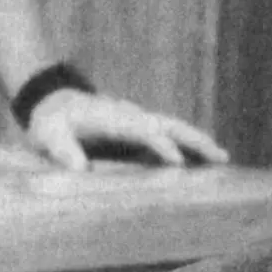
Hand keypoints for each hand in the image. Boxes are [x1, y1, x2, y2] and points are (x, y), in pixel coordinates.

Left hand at [26, 89, 228, 169]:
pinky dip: (190, 145)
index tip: (177, 162)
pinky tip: (206, 159)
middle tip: (219, 156)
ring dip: (199, 142)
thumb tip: (81, 167)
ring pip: (175, 128)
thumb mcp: (48, 135)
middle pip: (170, 125)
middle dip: (194, 140)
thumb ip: (63, 150)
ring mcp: (139, 122)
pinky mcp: (141, 131)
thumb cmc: (51, 123)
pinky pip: (170, 135)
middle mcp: (131, 116)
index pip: (143, 130)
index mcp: (112, 117)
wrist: (54, 104)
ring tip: (223, 158)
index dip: (160, 146)